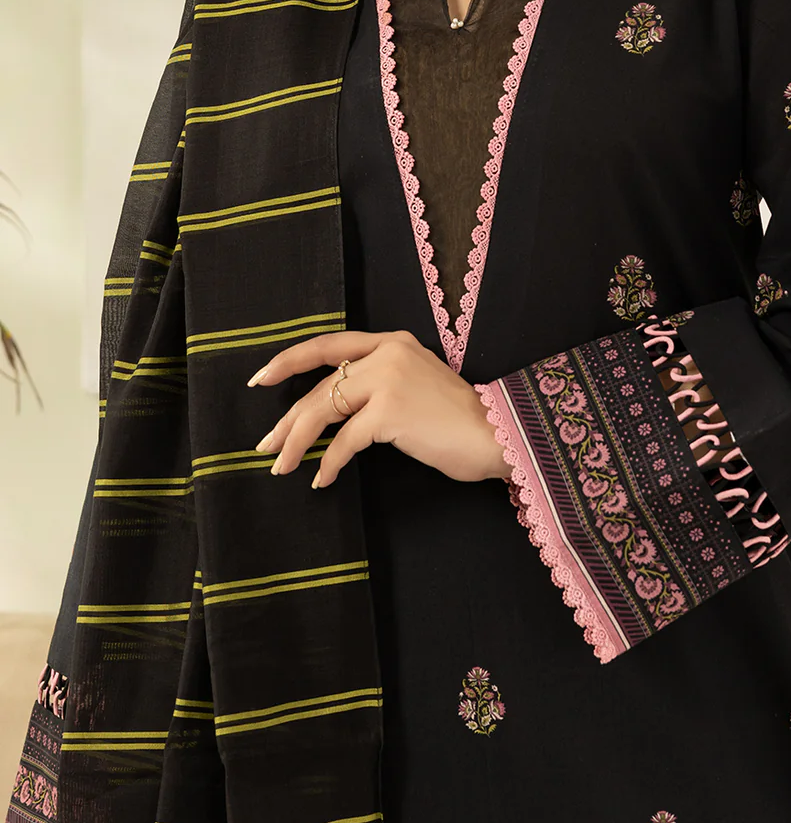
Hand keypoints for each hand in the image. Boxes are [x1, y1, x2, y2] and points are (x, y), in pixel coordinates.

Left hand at [247, 328, 512, 488]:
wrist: (497, 434)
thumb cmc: (458, 421)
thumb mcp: (415, 386)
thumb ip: (380, 384)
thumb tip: (334, 411)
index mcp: (392, 342)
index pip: (329, 345)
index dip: (290, 360)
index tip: (261, 378)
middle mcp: (387, 352)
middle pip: (322, 384)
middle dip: (289, 418)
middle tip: (267, 444)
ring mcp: (388, 379)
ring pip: (324, 409)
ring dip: (298, 442)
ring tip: (282, 466)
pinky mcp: (390, 411)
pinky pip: (345, 441)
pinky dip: (329, 463)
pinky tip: (322, 480)